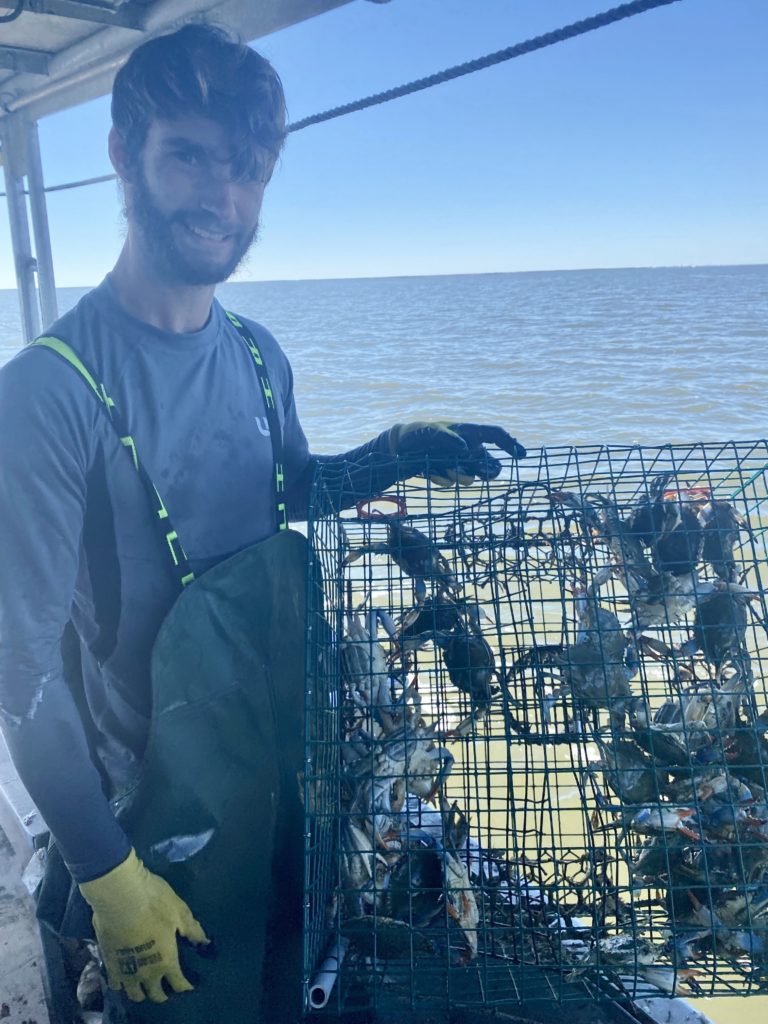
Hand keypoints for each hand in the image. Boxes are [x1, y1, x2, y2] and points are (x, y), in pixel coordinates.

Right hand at [79, 849, 208, 1002]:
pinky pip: (115, 984)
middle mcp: (147, 973)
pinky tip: (124, 978)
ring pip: (134, 994)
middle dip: (163, 994)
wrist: (120, 896)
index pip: (179, 985)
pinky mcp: (109, 964)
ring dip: (141, 993)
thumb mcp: (179, 912)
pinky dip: (121, 984)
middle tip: (167, 987)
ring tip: (145, 986)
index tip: (189, 986)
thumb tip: (205, 942)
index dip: (185, 987)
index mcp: (167, 961)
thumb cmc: (155, 902)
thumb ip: (192, 929)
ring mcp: (126, 971)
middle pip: (156, 995)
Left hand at [387, 421, 525, 485]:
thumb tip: (466, 447)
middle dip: (487, 471)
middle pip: (490, 462)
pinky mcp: (449, 474)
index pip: (495, 435)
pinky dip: (442, 478)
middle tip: (482, 474)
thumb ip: (447, 438)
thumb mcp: (430, 432)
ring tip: (439, 467)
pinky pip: (452, 482)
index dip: (510, 443)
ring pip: (470, 476)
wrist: (398, 449)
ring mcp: (459, 462)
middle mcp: (467, 448)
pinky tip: (429, 471)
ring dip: (458, 475)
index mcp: (467, 432)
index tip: (521, 455)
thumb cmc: (416, 435)